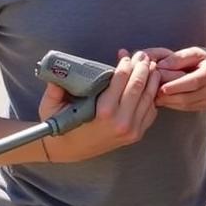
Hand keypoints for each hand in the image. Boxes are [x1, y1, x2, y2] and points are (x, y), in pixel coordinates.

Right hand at [38, 52, 159, 161]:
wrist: (69, 150)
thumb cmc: (61, 126)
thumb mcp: (52, 105)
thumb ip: (56, 86)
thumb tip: (59, 68)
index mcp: (103, 112)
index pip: (121, 80)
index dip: (126, 65)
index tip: (126, 55)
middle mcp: (121, 121)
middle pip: (138, 86)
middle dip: (142, 67)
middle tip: (143, 55)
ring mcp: (132, 129)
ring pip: (149, 98)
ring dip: (152, 79)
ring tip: (152, 65)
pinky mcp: (137, 134)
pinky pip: (151, 111)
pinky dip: (152, 95)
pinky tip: (151, 84)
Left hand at [129, 46, 205, 111]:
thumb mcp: (194, 52)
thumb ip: (177, 58)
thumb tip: (160, 66)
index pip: (191, 83)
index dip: (175, 86)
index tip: (160, 88)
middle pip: (186, 97)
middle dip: (167, 96)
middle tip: (150, 92)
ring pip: (184, 105)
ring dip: (167, 101)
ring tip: (153, 95)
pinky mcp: (205, 106)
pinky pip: (185, 107)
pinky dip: (172, 104)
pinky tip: (163, 98)